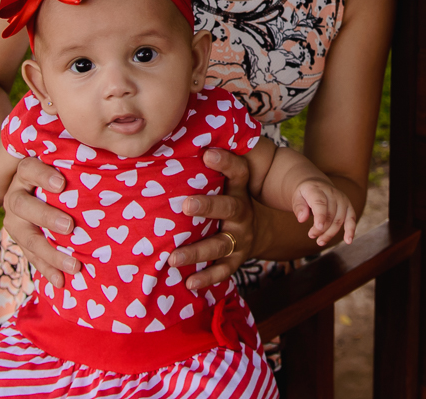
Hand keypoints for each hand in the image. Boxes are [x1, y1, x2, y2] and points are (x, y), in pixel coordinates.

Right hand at [2, 157, 78, 288]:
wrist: (35, 187)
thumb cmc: (64, 169)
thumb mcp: (66, 160)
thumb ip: (80, 157)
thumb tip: (117, 153)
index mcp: (27, 171)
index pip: (28, 169)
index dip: (42, 176)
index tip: (61, 184)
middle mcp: (17, 194)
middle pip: (22, 205)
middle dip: (45, 217)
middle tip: (69, 227)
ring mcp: (16, 219)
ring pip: (25, 235)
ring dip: (48, 252)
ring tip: (73, 264)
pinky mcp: (22, 238)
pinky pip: (30, 256)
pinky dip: (46, 269)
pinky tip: (61, 281)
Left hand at [168, 148, 255, 290]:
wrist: (256, 231)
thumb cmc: (227, 200)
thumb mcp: (226, 185)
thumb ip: (206, 170)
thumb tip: (168, 144)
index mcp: (239, 190)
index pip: (237, 172)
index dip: (226, 162)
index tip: (208, 153)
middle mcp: (242, 212)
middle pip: (229, 208)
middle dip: (208, 207)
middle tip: (186, 204)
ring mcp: (240, 238)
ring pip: (220, 244)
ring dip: (197, 251)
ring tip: (173, 258)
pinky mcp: (237, 259)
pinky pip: (223, 270)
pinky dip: (206, 277)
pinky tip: (189, 282)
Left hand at [292, 177, 357, 246]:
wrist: (316, 184)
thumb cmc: (305, 194)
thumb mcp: (297, 197)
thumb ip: (298, 207)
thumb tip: (302, 219)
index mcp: (317, 189)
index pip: (320, 203)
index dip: (320, 216)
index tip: (318, 228)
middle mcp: (332, 192)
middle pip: (330, 214)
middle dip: (321, 229)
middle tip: (311, 235)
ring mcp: (342, 199)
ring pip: (339, 219)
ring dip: (331, 233)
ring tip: (320, 241)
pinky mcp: (348, 205)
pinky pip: (351, 218)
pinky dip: (351, 230)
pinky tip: (348, 241)